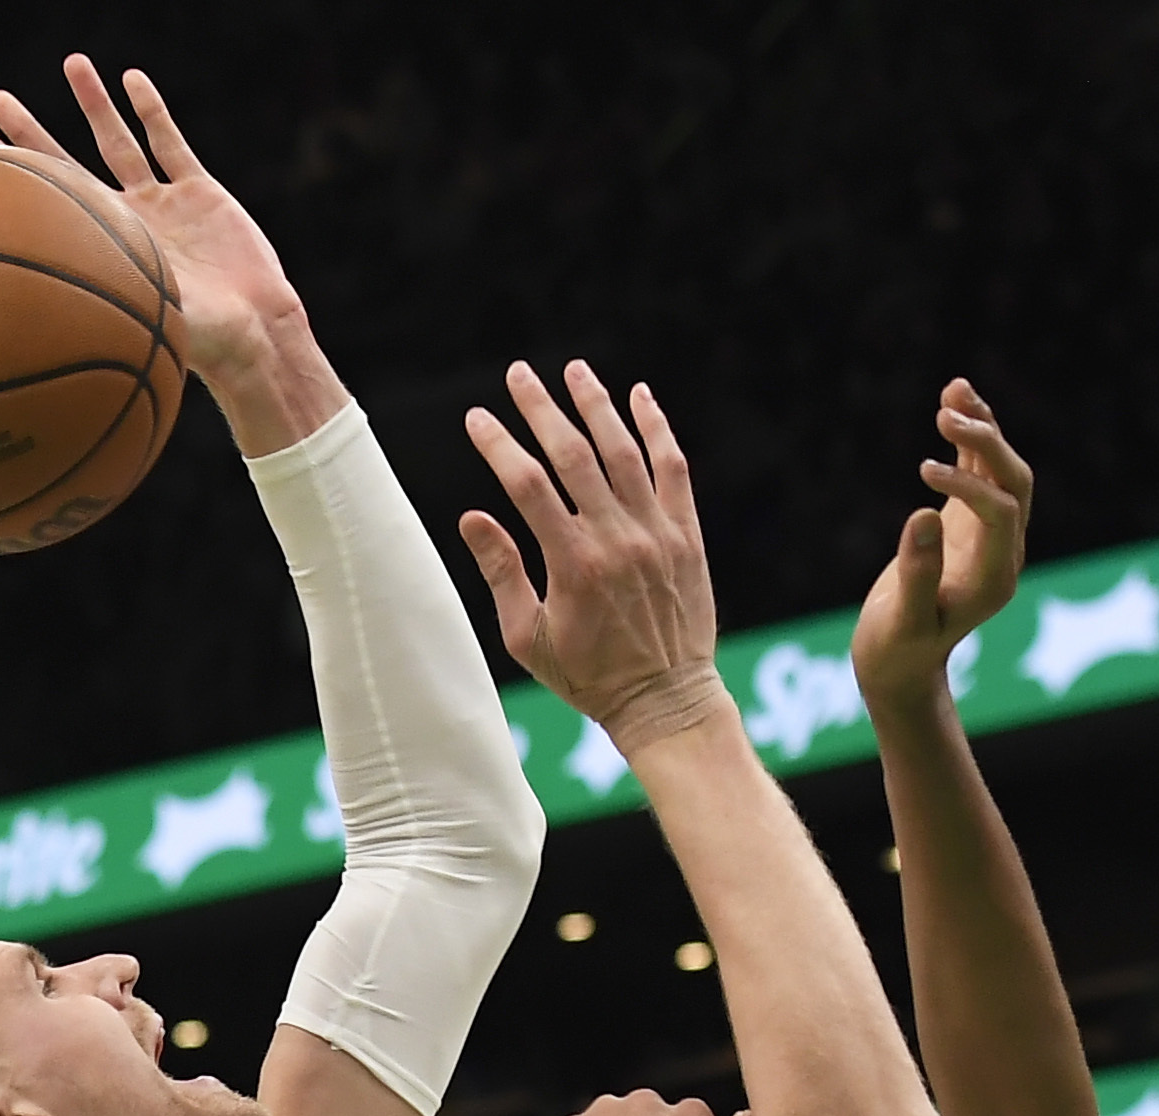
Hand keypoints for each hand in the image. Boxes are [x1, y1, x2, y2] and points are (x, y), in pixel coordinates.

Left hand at [0, 60, 315, 411]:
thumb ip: (102, 291)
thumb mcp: (142, 311)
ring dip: (95, 103)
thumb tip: (37, 300)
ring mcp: (163, 204)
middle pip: (66, 164)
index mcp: (104, 250)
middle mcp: (126, 222)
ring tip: (73, 64)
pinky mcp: (200, 193)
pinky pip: (171, 143)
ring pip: (120, 141)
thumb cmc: (199, 337)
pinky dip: (152, 111)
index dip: (10, 171)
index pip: (43, 201)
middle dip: (30, 131)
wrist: (254, 331)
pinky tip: (132, 81)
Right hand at [460, 362, 724, 757]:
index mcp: (572, 564)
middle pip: (573, 455)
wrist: (665, 700)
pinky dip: (656, 428)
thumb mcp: (529, 639)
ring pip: (623, 451)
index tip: (477, 419)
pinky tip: (639, 396)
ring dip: (596, 405)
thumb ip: (502, 575)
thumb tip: (471, 517)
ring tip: (574, 370)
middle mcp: (616, 539)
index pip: (527, 486)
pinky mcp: (687, 534)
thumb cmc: (589, 677)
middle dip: (540, 408)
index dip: (499, 446)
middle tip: (518, 373)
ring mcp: (656, 533)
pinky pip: (672, 468)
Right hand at [850, 379, 1031, 722]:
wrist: (897, 664)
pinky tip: (951, 397)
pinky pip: (978, 469)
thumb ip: (917, 574)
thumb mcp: (903, 620)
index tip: (925, 472)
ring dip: (981, 428)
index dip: (970, 485)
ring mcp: (988, 534)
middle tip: (944, 415)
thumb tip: (923, 514)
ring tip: (953, 391)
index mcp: (994, 579)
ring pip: (1000, 468)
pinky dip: (968, 435)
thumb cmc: (897, 651)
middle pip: (1013, 481)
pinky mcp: (967, 520)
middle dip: (985, 444)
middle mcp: (1002, 552)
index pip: (1001, 512)